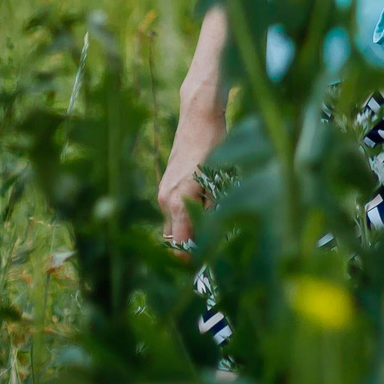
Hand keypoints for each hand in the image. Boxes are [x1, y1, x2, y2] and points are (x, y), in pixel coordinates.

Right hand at [157, 107, 223, 247]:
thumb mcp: (220, 179)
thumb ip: (214, 210)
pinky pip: (174, 212)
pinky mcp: (166, 186)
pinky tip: (206, 212)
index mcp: (178, 201)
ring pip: (175, 225)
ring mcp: (163, 192)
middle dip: (191, 248)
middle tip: (214, 253)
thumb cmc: (214, 145)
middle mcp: (165, 200)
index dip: (192, 258)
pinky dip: (186, 218)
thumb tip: (214, 237)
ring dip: (190, 232)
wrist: (198, 117)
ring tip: (214, 232)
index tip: (207, 266)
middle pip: (175, 239)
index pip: (180, 244)